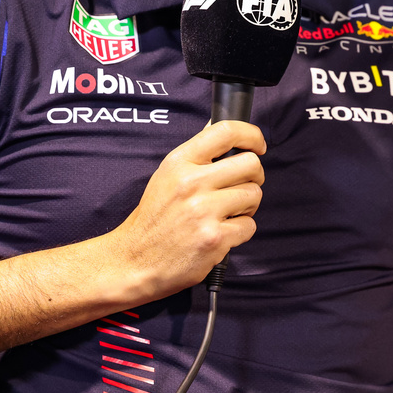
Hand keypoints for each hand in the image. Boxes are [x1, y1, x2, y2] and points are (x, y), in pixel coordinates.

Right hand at [108, 120, 265, 299]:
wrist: (135, 261)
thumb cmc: (154, 220)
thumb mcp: (166, 177)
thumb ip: (196, 158)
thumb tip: (226, 138)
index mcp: (179, 162)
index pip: (225, 132)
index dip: (251, 135)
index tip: (258, 145)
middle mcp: (191, 182)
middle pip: (250, 165)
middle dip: (253, 177)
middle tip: (241, 187)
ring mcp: (203, 211)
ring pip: (254, 195)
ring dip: (247, 206)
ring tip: (226, 213)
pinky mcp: (214, 238)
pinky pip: (249, 226)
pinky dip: (240, 231)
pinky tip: (221, 233)